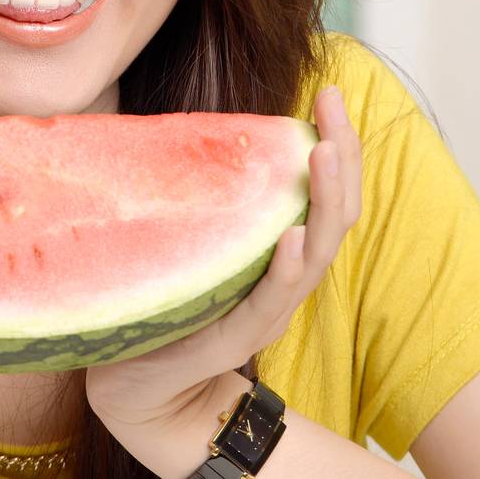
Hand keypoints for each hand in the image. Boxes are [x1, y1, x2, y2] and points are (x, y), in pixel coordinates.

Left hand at [83, 85, 361, 433]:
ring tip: (324, 154)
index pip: (325, 195)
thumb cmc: (165, 302)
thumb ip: (208, 198)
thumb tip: (192, 126)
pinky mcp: (235, 338)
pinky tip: (288, 238)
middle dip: (342, 156)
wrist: (137, 385)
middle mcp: (285, 281)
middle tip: (335, 105)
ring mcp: (266, 310)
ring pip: (313, 253)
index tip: (330, 93)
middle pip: (334, 215)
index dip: (337, 145)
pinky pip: (269, 301)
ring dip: (322, 200)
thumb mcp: (194, 241)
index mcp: (281, 255)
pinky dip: (284, 269)